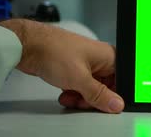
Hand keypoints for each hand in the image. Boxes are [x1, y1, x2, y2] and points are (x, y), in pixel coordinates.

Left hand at [0, 19, 123, 113]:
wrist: (29, 46)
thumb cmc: (55, 51)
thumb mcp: (80, 78)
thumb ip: (99, 94)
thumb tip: (116, 104)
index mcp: (109, 56)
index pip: (121, 81)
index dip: (113, 95)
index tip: (104, 104)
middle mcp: (100, 59)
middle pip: (106, 87)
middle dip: (93, 98)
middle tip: (83, 102)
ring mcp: (87, 64)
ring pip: (92, 88)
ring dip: (81, 97)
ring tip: (70, 97)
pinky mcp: (74, 68)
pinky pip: (80, 86)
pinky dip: (73, 93)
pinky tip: (65, 94)